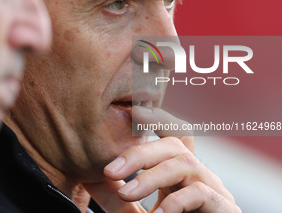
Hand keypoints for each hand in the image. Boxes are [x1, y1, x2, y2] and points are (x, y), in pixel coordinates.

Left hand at [86, 107, 240, 212]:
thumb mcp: (135, 209)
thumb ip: (118, 195)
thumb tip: (90, 176)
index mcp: (178, 171)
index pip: (173, 135)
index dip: (158, 118)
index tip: (133, 111)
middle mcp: (197, 174)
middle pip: (174, 145)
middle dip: (140, 153)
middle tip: (109, 170)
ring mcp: (213, 189)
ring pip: (185, 164)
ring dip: (152, 177)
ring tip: (127, 193)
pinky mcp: (224, 208)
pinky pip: (201, 193)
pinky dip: (176, 202)